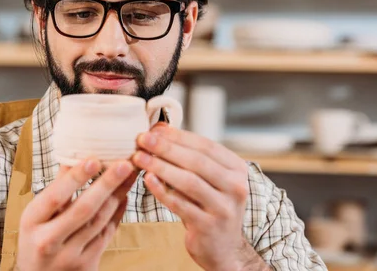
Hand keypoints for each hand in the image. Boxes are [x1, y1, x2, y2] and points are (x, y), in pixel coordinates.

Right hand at [16, 158, 136, 270]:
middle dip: (106, 185)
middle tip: (124, 164)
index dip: (76, 178)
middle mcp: (48, 241)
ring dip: (118, 195)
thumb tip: (73, 153)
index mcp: (32, 222)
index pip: (55, 197)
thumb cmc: (37, 237)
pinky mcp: (87, 265)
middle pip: (83, 209)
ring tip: (130, 175)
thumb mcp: (35, 214)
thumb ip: (56, 187)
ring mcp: (69, 256)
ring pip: (100, 221)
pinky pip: (107, 234)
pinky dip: (118, 213)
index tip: (94, 159)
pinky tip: (125, 195)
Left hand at [132, 123, 264, 270]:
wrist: (224, 247)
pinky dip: (162, 191)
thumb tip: (160, 128)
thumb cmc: (210, 205)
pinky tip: (148, 180)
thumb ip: (189, 156)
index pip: (206, 146)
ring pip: (188, 182)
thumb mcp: (209, 179)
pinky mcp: (208, 226)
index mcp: (237, 169)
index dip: (179, 136)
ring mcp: (224, 208)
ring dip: (160, 167)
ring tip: (139, 157)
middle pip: (197, 161)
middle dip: (166, 148)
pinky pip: (180, 205)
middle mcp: (236, 187)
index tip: (155, 129)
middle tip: (142, 139)